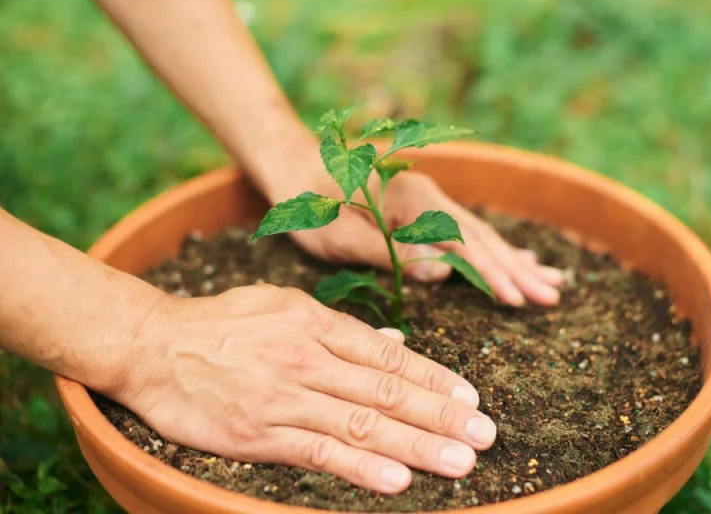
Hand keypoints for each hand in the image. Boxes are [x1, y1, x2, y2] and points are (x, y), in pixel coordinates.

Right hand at [119, 285, 496, 492]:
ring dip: (416, 444)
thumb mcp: (283, 306)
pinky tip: (397, 479)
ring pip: (362, 423)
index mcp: (315, 323)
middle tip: (485, 434)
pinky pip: (318, 451)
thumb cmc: (222, 322)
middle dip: (441, 414)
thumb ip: (340, 328)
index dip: (433, 378)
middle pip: (386, 390)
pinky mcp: (258, 432)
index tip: (470, 397)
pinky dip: (360, 467)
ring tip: (460, 459)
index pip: (387, 355)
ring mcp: (284, 396)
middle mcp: (307, 358)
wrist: (153, 344)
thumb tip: (395, 342)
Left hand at [269, 155, 563, 306]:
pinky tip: (518, 258)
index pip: (463, 242)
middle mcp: (429, 197)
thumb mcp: (339, 235)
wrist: (296, 165)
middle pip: (482, 237)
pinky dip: (495, 248)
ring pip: (480, 234)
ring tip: (551, 281)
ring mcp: (430, 200)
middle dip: (517, 269)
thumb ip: (390, 252)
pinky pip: (467, 231)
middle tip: (553, 296)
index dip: (492, 272)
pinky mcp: (425, 208)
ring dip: (515, 259)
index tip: (518, 298)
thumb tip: (444, 272)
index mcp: (411, 201)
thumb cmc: (310, 204)